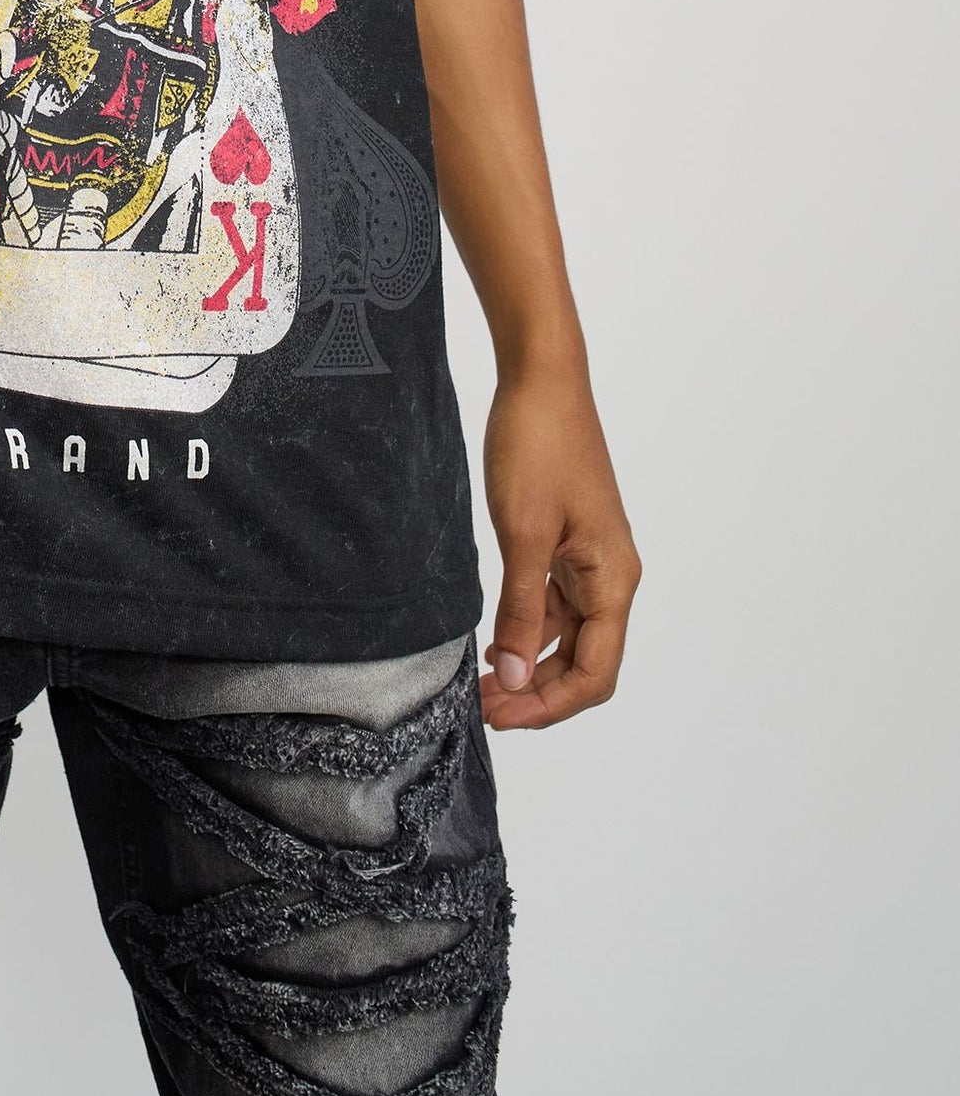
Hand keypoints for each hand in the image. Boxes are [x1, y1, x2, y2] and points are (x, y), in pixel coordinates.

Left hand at [481, 360, 639, 730]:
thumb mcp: (522, 533)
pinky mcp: (567, 543)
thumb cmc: (537, 446)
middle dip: (537, 692)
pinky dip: (528, 629)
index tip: (500, 715)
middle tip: (481, 705)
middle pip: (585, 663)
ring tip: (483, 682)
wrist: (541, 379)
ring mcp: (590, 560)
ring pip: (569, 637)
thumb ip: (521, 609)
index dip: (550, 705)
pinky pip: (556, 605)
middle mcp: (611, 576)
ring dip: (530, 664)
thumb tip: (515, 676)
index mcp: (614, 580)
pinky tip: (495, 640)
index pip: (596, 674)